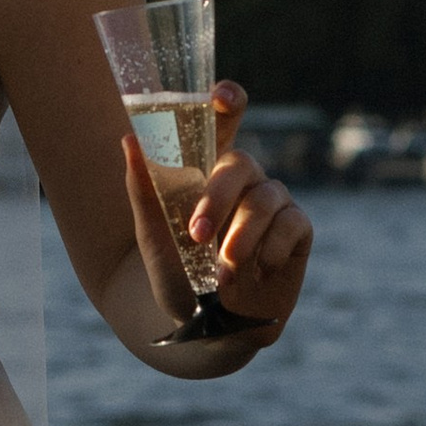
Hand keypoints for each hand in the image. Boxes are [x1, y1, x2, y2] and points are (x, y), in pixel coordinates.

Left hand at [120, 79, 313, 350]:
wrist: (203, 328)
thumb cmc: (175, 273)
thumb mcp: (152, 235)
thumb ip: (142, 189)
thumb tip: (128, 139)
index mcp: (209, 169)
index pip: (224, 121)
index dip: (228, 101)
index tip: (221, 98)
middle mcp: (243, 180)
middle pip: (242, 163)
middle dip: (219, 197)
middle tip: (197, 236)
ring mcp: (273, 204)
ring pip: (266, 197)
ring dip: (242, 235)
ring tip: (223, 272)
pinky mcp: (296, 232)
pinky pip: (293, 224)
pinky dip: (271, 249)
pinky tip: (255, 273)